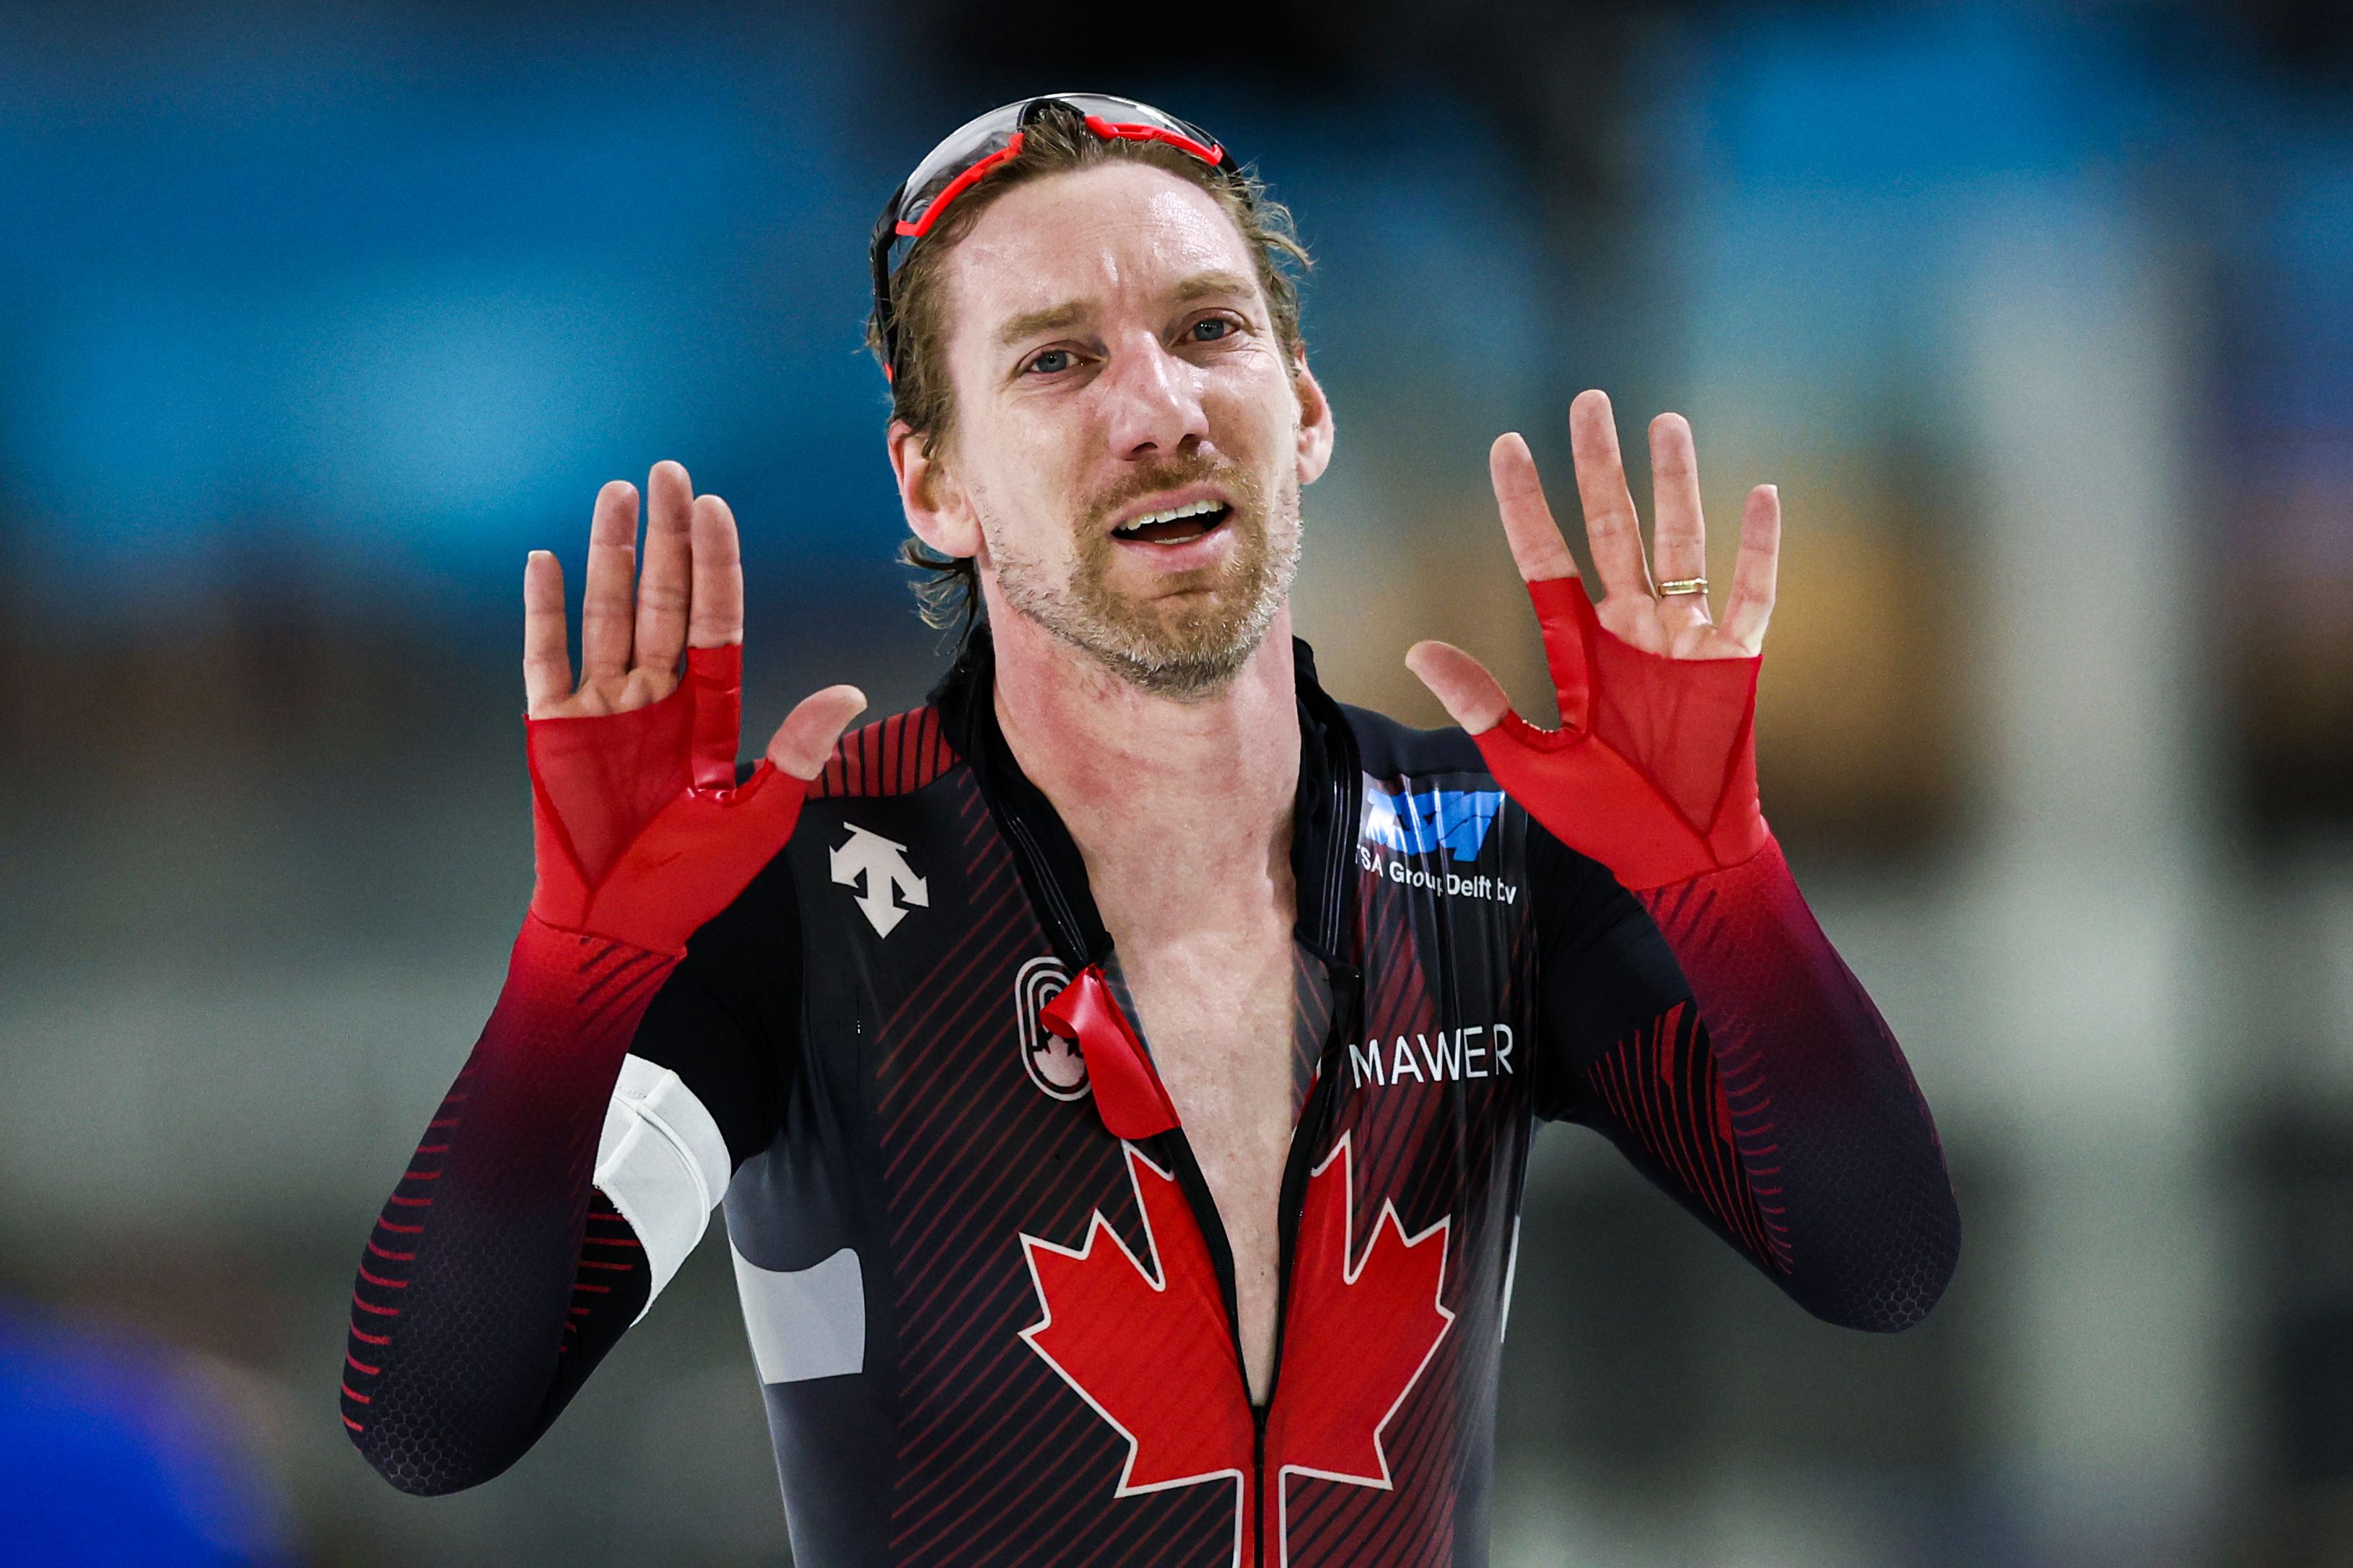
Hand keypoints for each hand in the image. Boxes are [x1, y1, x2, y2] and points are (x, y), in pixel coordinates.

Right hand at [521, 461, 865, 948]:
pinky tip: (546, 560)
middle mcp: (656, 697)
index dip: (715, 564)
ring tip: (616, 496)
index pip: (715, 621)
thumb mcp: (755, 817)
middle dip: (666, 537)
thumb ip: (796, 751)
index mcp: (706, 711)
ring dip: (609, 555)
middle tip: (667, 473)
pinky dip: (545, 610)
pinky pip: (547, 656)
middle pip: (663, 600)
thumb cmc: (689, 879)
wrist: (617, 924)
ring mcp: (603, 707)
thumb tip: (849, 692)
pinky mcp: (554, 727)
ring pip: (607, 612)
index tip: (714, 508)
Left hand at [1406, 392, 1776, 888]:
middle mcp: (1631, 631)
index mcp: (1580, 649)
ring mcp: (1686, 640)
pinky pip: (1751, 594)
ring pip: (1681, 542)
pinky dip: (1760, 548)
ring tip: (1666, 424)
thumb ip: (1480, 704)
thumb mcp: (1531, 761)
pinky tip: (1762, 494)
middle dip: (1601, 467)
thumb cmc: (1606, 816)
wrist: (1676, 858)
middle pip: (1613, 530)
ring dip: (1675, 484)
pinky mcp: (1736, 662)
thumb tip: (1414, 650)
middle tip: (1589, 401)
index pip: (1546, 559)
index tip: (1507, 446)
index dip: (1527, 504)